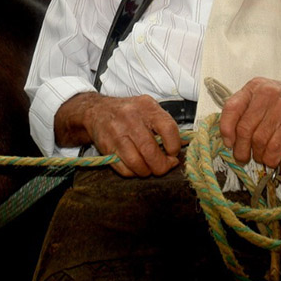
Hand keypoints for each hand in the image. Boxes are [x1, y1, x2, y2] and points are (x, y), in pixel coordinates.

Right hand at [55, 92, 182, 176]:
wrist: (97, 111)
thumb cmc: (129, 112)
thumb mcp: (149, 109)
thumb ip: (165, 125)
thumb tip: (183, 145)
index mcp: (146, 107)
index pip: (168, 129)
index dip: (174, 146)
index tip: (173, 152)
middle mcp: (130, 119)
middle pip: (151, 152)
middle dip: (162, 166)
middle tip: (165, 166)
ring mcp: (116, 134)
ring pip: (137, 164)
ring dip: (147, 171)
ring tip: (149, 166)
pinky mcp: (106, 148)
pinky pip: (124, 170)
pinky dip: (133, 173)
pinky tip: (136, 166)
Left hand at [218, 77, 280, 167]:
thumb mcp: (264, 96)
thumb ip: (247, 109)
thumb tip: (229, 137)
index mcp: (254, 87)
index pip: (231, 108)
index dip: (226, 129)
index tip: (228, 142)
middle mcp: (266, 94)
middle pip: (244, 128)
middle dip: (241, 149)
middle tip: (242, 157)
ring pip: (258, 140)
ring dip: (257, 155)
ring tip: (260, 157)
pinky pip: (274, 147)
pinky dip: (270, 158)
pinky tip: (271, 160)